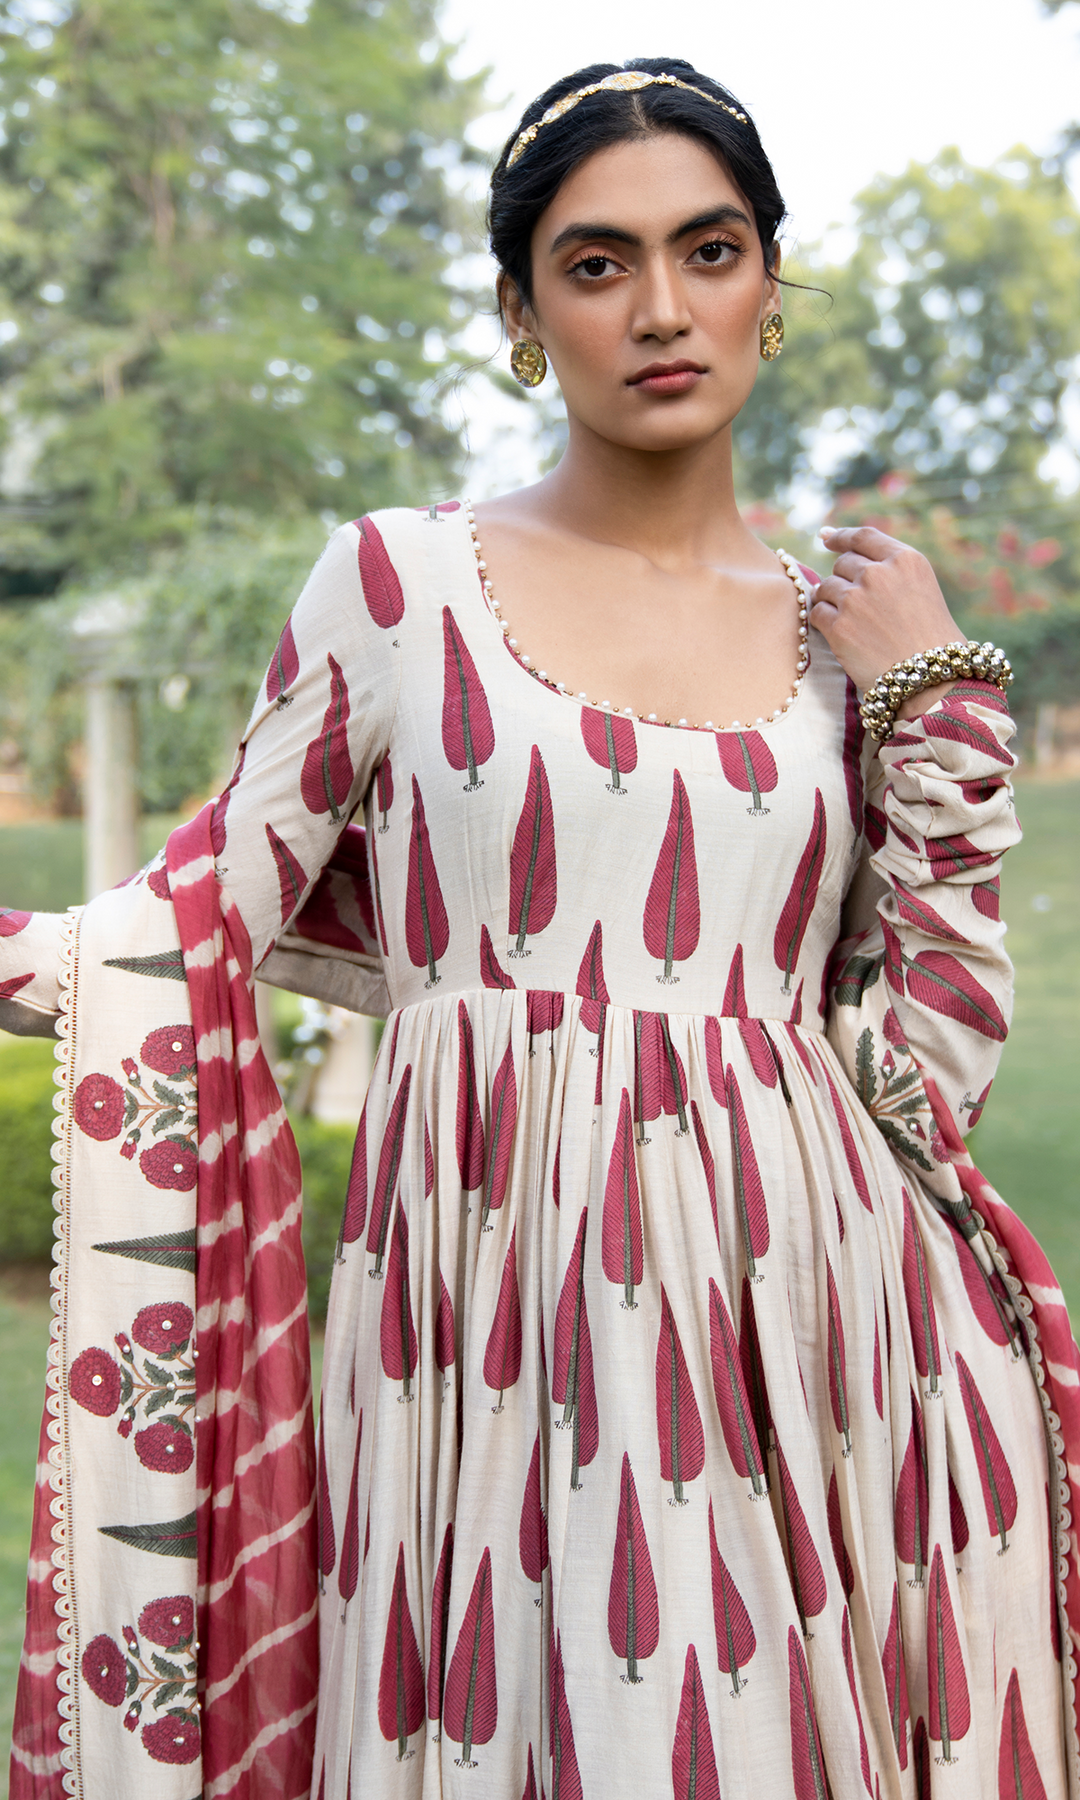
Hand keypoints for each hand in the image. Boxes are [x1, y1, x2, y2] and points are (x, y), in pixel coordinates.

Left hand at [811, 525, 965, 712]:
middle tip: (855, 606)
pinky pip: (817, 613)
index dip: (841, 536)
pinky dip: (823, 623)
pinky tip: (839, 636)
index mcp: (906, 560)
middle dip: (843, 580)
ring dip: (831, 603)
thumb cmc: (930, 641)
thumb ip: (890, 571)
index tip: (826, 537)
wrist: (932, 682)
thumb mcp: (921, 590)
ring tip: (852, 624)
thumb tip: (842, 551)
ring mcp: (857, 599)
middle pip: (842, 563)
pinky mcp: (839, 626)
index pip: (863, 536)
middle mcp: (880, 573)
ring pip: (825, 587)